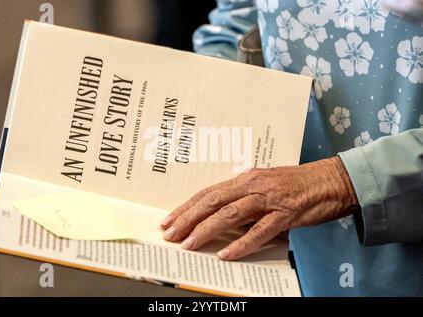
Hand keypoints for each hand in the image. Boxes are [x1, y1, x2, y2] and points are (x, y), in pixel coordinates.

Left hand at [160, 156, 358, 259]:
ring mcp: (268, 199)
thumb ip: (243, 196)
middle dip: (188, 218)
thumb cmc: (296, 183)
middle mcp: (252, 185)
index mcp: (245, 178)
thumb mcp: (264, 184)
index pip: (209, 192)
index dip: (186, 206)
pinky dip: (242, 243)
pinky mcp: (285, 213)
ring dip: (208, 229)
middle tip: (171, 233)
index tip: (169, 220)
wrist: (330, 180)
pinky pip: (260, 231)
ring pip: (231, 214)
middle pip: (213, 201)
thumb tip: (220, 212)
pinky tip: (227, 254)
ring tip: (190, 244)